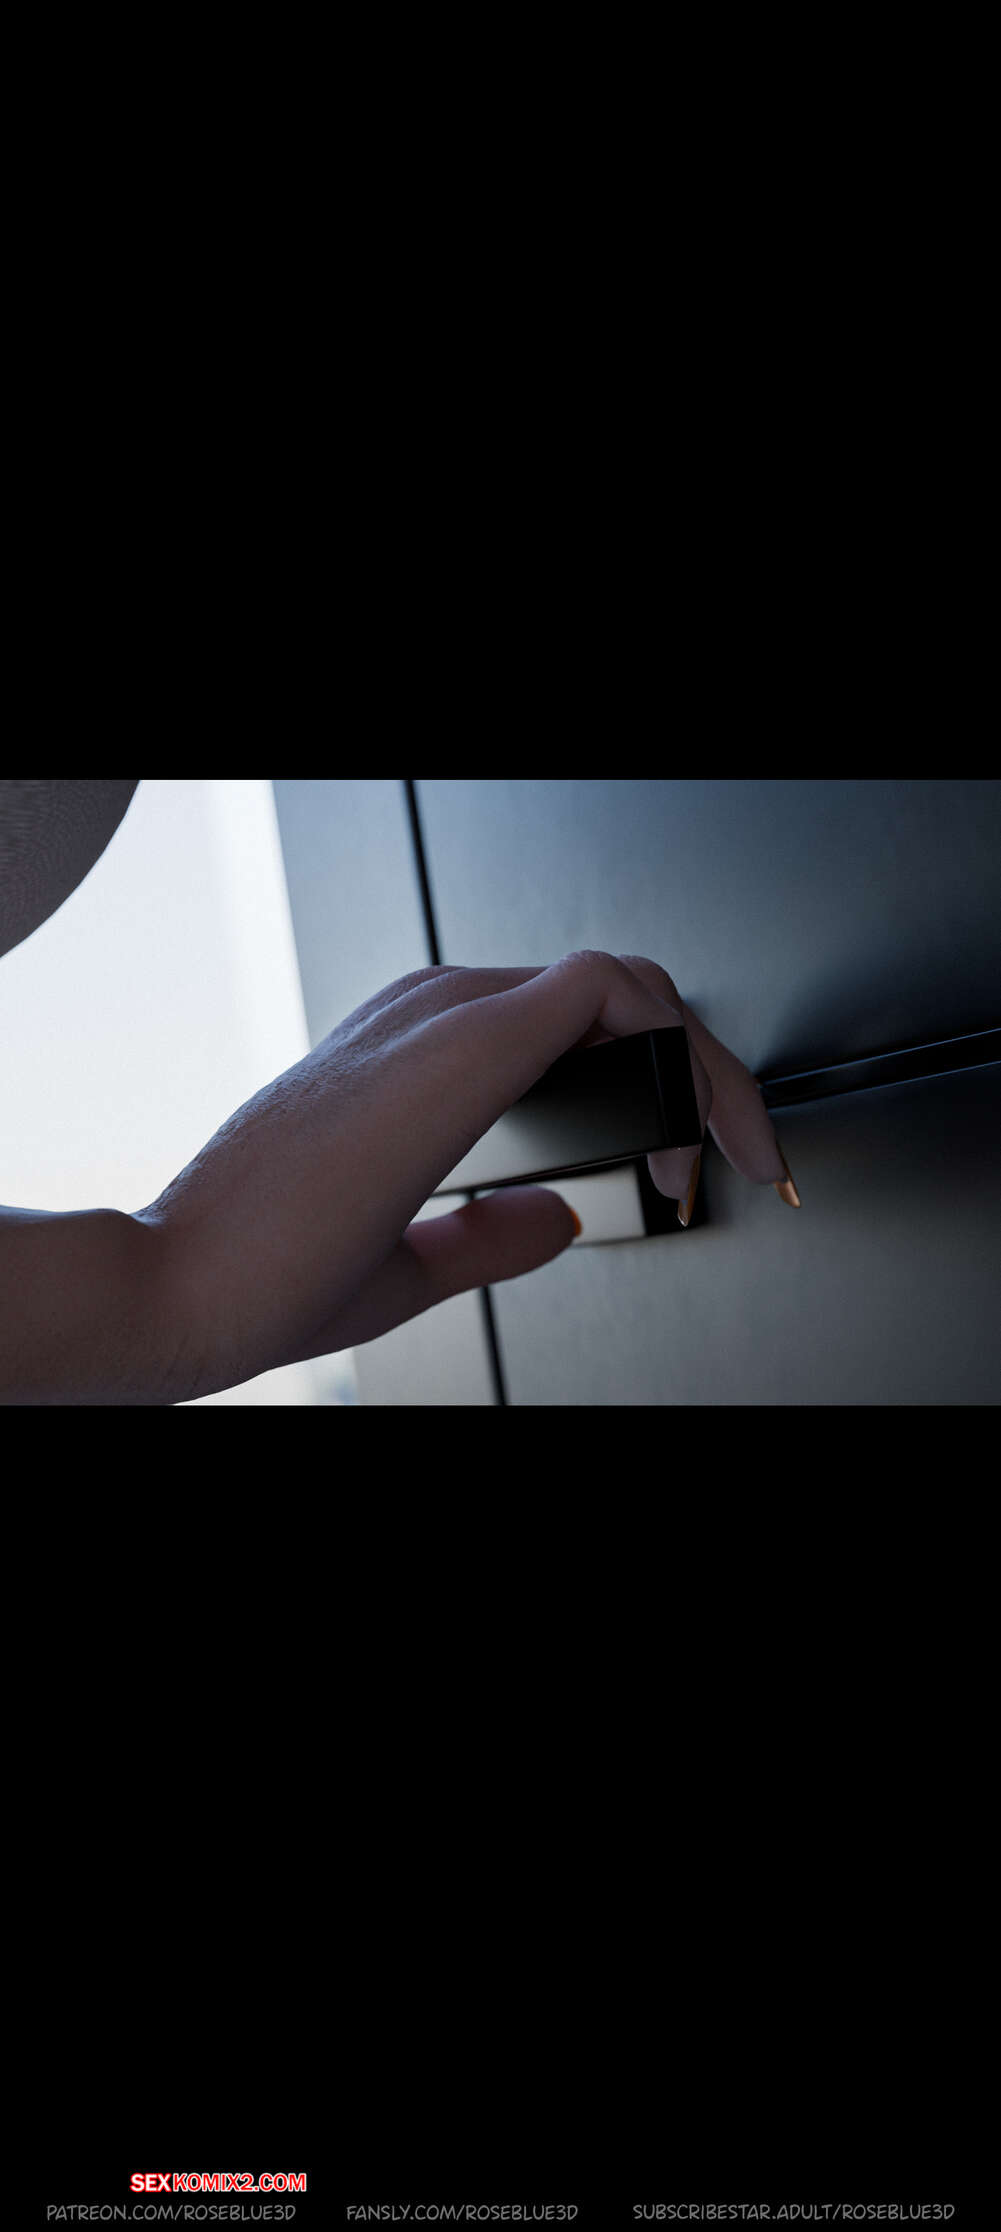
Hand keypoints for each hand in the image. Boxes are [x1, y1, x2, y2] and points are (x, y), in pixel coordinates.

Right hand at [138, 950, 794, 1398]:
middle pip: (610, 1001)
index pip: (563, 1023)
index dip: (649, 1088)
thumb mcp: (402, 1260)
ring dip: (697, 1067)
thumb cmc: (256, 1273)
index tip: (682, 1169)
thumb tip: (557, 1214)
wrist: (180, 1284)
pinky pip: (609, 991)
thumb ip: (487, 1232)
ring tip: (724, 1154)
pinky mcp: (462, 1040)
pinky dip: (675, 1054)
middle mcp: (427, 1012)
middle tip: (735, 1162)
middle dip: (695, 1081)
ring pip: (623, 987)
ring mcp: (441, 1014)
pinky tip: (684, 1135)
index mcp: (409, 1049)